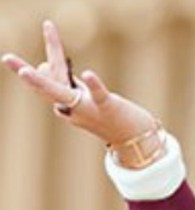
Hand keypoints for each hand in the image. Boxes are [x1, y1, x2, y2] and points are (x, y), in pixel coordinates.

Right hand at [1, 19, 157, 145]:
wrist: (137, 141)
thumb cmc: (111, 117)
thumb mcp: (85, 100)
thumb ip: (67, 85)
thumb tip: (44, 64)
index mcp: (66, 106)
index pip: (49, 81)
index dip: (43, 65)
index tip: (37, 39)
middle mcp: (72, 109)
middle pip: (46, 88)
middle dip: (26, 74)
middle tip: (5, 57)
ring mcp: (88, 109)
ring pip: (61, 94)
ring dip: (43, 83)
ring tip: (26, 70)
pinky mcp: (107, 107)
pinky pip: (98, 95)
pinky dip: (92, 84)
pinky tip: (88, 73)